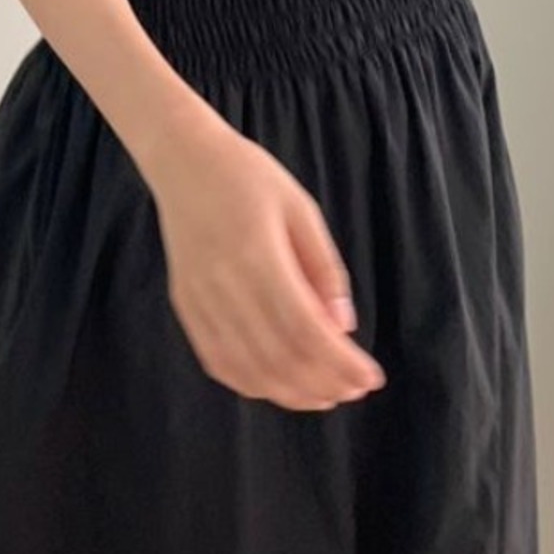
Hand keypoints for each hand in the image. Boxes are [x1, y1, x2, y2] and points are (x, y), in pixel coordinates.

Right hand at [143, 117, 386, 411]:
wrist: (183, 159)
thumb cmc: (248, 176)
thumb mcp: (301, 209)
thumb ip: (324, 268)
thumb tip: (343, 327)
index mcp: (258, 254)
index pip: (304, 330)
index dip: (341, 363)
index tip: (371, 377)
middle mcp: (224, 284)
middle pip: (278, 358)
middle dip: (322, 384)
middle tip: (353, 389)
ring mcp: (199, 299)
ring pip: (247, 369)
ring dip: (290, 393)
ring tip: (323, 394)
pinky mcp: (185, 305)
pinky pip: (216, 360)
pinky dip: (251, 383)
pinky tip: (278, 385)